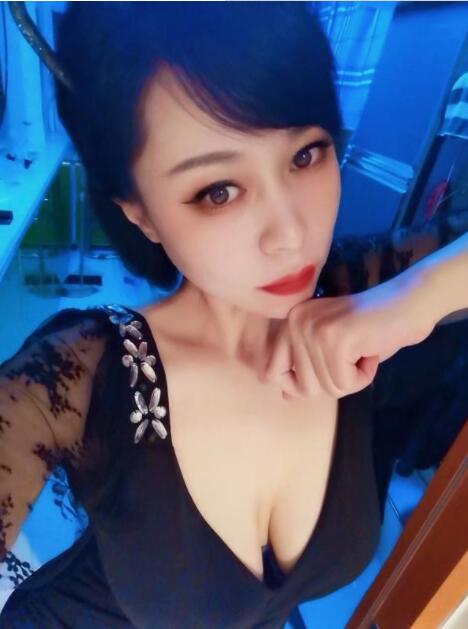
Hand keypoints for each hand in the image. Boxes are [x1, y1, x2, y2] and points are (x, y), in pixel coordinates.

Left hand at [261, 275, 434, 399]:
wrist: (411, 302)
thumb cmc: (374, 329)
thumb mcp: (332, 352)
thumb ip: (307, 369)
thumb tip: (285, 396)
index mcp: (290, 321)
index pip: (272, 373)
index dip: (300, 384)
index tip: (328, 368)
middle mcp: (295, 321)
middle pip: (303, 387)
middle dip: (335, 381)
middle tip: (354, 355)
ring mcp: (313, 329)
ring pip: (327, 388)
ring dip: (353, 378)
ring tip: (364, 350)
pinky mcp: (336, 339)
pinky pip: (345, 383)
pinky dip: (364, 376)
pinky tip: (372, 350)